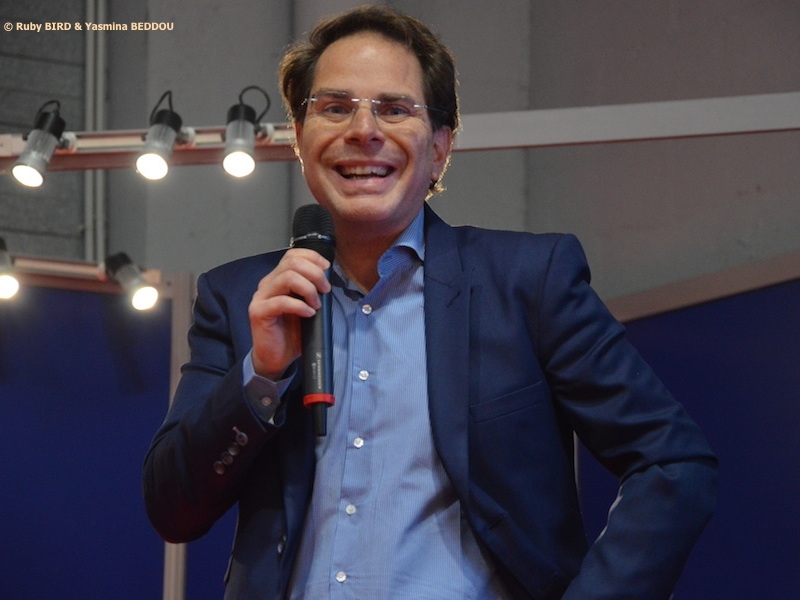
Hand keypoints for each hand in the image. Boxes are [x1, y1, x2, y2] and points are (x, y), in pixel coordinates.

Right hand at [248, 248, 331, 379]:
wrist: (276, 357)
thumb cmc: (292, 333)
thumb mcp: (306, 306)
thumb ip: (311, 289)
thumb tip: (328, 277)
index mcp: (278, 279)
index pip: (292, 255)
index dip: (312, 257)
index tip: (327, 269)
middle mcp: (268, 284)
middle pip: (292, 263)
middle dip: (315, 274)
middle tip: (325, 290)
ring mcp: (261, 297)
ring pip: (287, 277)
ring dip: (308, 289)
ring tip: (316, 303)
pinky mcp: (259, 312)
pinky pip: (281, 302)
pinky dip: (299, 306)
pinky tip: (308, 314)